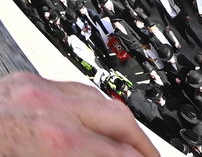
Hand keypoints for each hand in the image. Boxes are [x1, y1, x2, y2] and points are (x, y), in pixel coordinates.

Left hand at [0, 72, 158, 156]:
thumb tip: (116, 155)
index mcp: (53, 139)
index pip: (117, 150)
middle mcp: (48, 106)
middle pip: (118, 117)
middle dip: (139, 139)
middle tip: (148, 154)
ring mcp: (35, 89)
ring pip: (98, 98)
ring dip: (115, 121)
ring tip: (122, 140)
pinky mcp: (22, 82)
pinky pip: (70, 88)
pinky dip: (87, 105)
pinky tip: (91, 120)